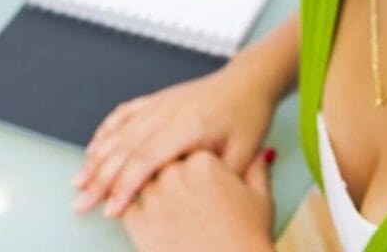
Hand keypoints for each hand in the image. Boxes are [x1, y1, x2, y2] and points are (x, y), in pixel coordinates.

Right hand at [73, 62, 276, 216]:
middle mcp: (167, 112)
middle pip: (124, 149)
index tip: (111, 210)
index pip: (147, 160)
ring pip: (119, 133)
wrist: (248, 83)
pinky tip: (93, 148)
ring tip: (79, 182)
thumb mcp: (244, 152)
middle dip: (100, 180)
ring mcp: (159, 104)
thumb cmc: (248, 116)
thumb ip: (217, 177)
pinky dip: (105, 132)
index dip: (125, 187)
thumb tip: (193, 202)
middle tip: (82, 204)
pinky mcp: (157, 100)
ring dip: (96, 159)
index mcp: (188, 125)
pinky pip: (124, 115)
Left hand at [121, 149, 274, 251]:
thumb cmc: (248, 240)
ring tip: (168, 212)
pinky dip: (130, 210)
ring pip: (141, 181)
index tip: (197, 178)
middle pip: (162, 162)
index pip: (187, 147)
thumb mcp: (261, 198)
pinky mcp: (138, 222)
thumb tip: (258, 152)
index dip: (191, 162)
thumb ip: (255, 167)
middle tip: (183, 198)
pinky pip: (125, 206)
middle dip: (169, 176)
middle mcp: (175, 172)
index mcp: (203, 159)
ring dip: (149, 192)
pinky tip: (147, 220)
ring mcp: (154, 196)